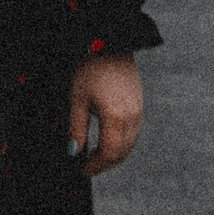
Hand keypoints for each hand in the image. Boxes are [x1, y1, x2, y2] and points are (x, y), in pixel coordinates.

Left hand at [68, 53, 143, 176]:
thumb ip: (76, 129)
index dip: (96, 166)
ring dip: (114, 154)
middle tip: (87, 166)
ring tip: (95, 154)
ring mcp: (139, 111)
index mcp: (116, 117)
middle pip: (122, 152)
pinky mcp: (140, 105)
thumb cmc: (91, 69)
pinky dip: (121, 142)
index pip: (109, 153)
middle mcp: (132, 117)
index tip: (82, 170)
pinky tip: (108, 139)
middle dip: (104, 163)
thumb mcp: (77, 100)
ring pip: (129, 144)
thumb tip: (74, 153)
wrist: (110, 45)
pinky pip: (133, 133)